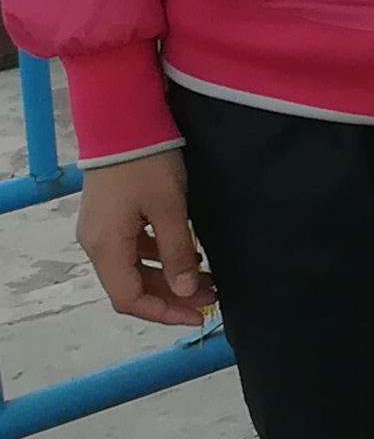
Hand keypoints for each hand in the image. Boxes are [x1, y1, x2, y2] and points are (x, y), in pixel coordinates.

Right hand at [77, 150, 212, 326]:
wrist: (125, 122)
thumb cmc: (148, 164)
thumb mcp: (171, 208)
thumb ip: (178, 253)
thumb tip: (187, 292)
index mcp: (106, 248)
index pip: (129, 299)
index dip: (164, 313)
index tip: (198, 316)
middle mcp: (97, 244)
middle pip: (132, 285)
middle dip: (172, 296)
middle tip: (212, 297)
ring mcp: (102, 230)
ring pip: (135, 267)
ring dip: (169, 277)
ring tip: (208, 279)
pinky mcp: (111, 216)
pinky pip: (134, 248)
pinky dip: (160, 257)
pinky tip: (189, 254)